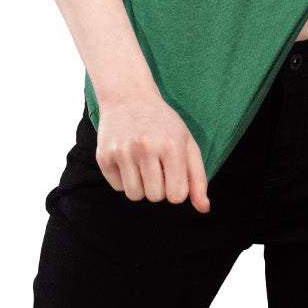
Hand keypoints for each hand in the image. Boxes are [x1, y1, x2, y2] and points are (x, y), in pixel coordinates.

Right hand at [92, 87, 210, 211]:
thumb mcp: (187, 144)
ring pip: (134, 195)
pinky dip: (123, 179)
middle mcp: (146, 148)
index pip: (176, 196)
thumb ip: (198, 178)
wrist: (128, 97)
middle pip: (155, 197)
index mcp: (171, 146)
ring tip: (142, 163)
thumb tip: (204, 209)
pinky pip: (117, 187)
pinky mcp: (104, 156)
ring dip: (140, 185)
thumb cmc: (164, 124)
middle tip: (156, 165)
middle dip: (158, 187)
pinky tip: (127, 158)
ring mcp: (122, 151)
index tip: (173, 173)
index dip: (176, 189)